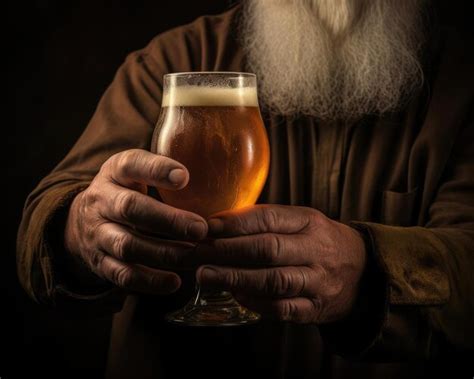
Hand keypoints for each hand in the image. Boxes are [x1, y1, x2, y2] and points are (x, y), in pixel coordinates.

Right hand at [64, 149, 207, 294]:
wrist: (80, 222)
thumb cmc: (124, 191)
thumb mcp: (135, 172)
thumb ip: (163, 171)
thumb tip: (215, 173)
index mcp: (115, 172)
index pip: (131, 164)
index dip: (157, 170)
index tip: (185, 177)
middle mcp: (101, 201)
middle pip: (130, 209)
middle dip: (168, 220)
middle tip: (200, 228)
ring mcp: (97, 233)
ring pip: (127, 245)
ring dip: (163, 252)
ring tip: (193, 255)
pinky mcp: (99, 262)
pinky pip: (122, 274)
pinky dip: (149, 281)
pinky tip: (174, 282)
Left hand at [196, 205, 365, 322]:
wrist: (363, 272)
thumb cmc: (320, 242)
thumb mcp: (303, 221)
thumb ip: (268, 222)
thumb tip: (220, 224)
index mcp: (310, 222)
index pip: (270, 219)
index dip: (236, 222)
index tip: (208, 226)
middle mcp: (315, 250)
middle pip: (269, 249)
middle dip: (229, 251)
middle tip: (199, 252)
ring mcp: (317, 281)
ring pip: (274, 280)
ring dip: (236, 278)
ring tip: (206, 275)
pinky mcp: (315, 308)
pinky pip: (284, 308)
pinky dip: (257, 303)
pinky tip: (236, 295)